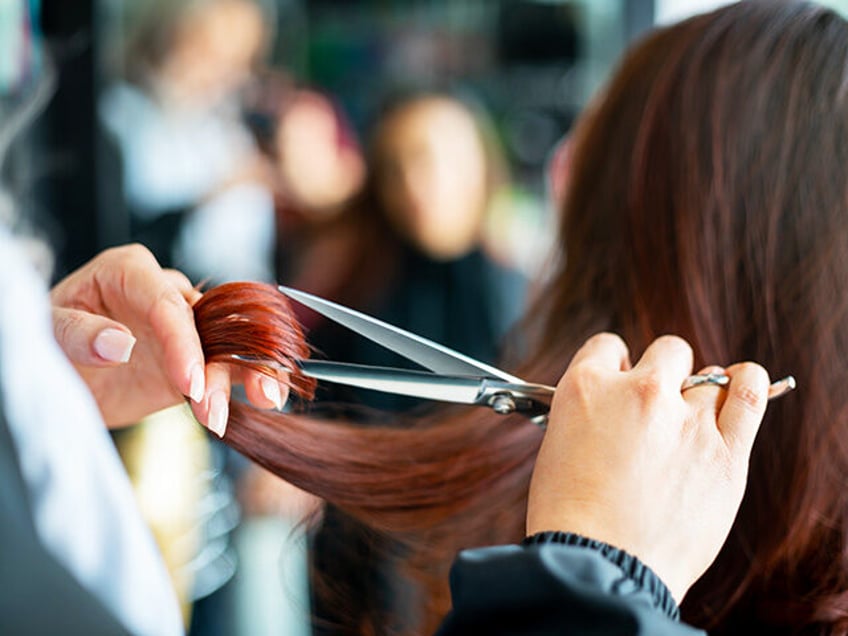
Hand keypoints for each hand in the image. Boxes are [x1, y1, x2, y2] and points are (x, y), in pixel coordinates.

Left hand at [50, 244, 287, 431]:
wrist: (59, 375)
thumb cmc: (47, 339)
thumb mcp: (47, 331)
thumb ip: (78, 333)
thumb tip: (119, 343)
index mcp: (130, 271)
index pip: (166, 301)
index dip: (182, 340)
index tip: (188, 380)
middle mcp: (165, 295)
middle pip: (209, 321)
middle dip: (221, 362)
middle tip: (212, 405)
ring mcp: (185, 329)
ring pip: (230, 344)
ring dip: (248, 373)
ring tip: (260, 402)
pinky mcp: (197, 360)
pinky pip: (232, 366)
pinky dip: (252, 381)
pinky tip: (267, 397)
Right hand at [527, 333, 769, 601]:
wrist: (597, 565)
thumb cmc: (570, 516)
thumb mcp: (558, 444)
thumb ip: (591, 414)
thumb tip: (617, 406)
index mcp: (587, 387)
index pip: (609, 347)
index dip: (616, 367)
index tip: (621, 385)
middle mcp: (640, 392)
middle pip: (667, 353)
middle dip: (661, 375)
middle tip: (655, 410)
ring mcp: (686, 420)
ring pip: (709, 376)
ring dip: (702, 389)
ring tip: (697, 412)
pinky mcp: (725, 454)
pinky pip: (750, 395)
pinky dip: (748, 384)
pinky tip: (743, 385)